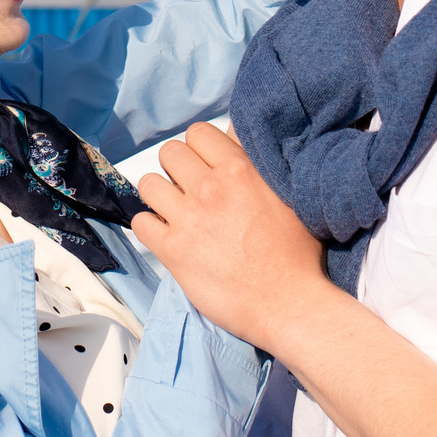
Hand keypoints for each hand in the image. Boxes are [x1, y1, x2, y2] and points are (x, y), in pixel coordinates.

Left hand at [131, 122, 337, 353]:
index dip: (200, 148)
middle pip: (170, 152)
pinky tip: (167, 235)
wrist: (288, 303)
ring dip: (160, 194)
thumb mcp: (286, 196)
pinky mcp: (173, 251)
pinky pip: (141, 223)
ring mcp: (188, 219)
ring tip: (175, 210)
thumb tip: (235, 138)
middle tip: (190, 189)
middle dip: (177, 168)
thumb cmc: (296, 253)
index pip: (198, 133)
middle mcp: (210, 189)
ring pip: (149, 184)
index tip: (206, 165)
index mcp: (240, 170)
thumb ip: (258, 166)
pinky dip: (150, 227)